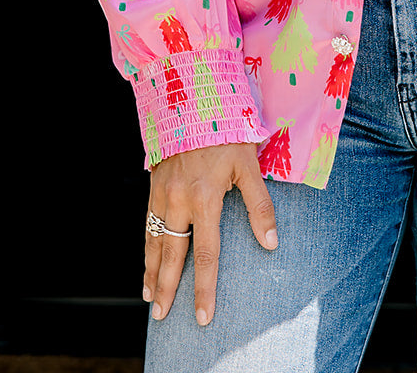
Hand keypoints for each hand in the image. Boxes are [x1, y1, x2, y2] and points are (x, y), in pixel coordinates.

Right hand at [144, 142, 277, 325]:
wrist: (192, 99)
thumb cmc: (227, 131)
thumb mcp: (249, 165)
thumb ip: (260, 206)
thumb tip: (270, 243)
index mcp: (205, 198)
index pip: (205, 255)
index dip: (204, 288)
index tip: (203, 316)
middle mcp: (179, 200)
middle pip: (172, 255)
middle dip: (167, 289)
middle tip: (162, 317)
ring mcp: (162, 193)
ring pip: (154, 241)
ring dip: (151, 272)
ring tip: (151, 298)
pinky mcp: (154, 185)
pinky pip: (147, 223)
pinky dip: (146, 246)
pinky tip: (147, 260)